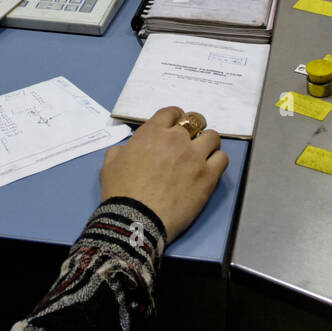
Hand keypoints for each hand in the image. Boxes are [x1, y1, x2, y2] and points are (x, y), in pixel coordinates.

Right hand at [100, 106, 227, 242]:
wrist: (135, 218)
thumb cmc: (120, 192)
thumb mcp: (110, 164)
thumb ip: (120, 151)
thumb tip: (125, 150)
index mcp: (152, 132)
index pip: (171, 112)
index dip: (175, 117)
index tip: (176, 127)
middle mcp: (176, 139)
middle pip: (195, 121)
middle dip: (194, 128)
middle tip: (191, 139)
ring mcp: (194, 156)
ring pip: (212, 137)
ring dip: (207, 143)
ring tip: (203, 154)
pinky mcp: (208, 176)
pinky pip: (222, 158)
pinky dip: (217, 161)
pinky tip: (210, 169)